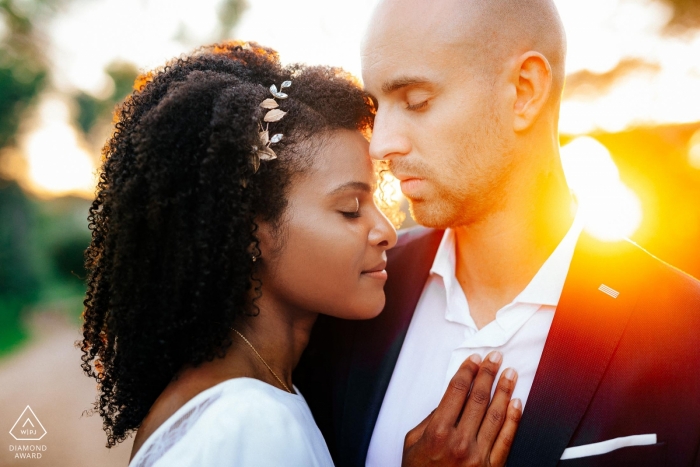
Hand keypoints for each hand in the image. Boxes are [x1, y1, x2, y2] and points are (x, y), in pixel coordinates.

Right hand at [402, 352, 521, 466]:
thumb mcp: (412, 443)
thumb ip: (428, 420)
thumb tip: (447, 401)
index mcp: (438, 432)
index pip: (457, 391)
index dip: (467, 371)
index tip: (474, 359)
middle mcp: (460, 442)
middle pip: (478, 398)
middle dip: (488, 374)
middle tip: (495, 358)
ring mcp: (479, 456)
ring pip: (496, 415)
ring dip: (504, 390)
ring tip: (511, 374)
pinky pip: (506, 439)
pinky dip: (514, 418)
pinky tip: (517, 403)